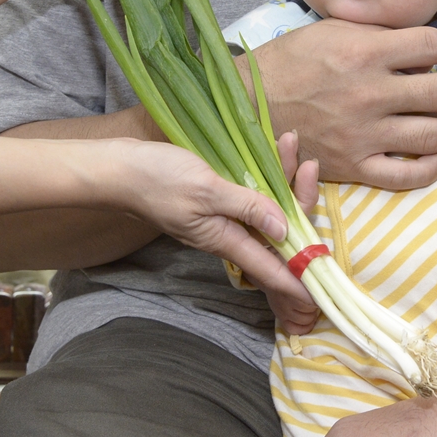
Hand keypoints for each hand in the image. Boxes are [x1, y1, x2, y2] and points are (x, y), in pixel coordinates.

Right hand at [112, 131, 316, 318]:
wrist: (118, 168)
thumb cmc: (157, 180)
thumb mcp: (206, 190)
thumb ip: (246, 207)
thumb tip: (284, 228)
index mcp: (224, 238)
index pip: (268, 265)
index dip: (295, 278)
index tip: (318, 292)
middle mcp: (226, 230)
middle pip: (274, 227)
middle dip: (298, 200)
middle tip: (311, 167)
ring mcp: (220, 213)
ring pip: (263, 202)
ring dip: (281, 175)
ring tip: (290, 143)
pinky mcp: (213, 194)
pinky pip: (248, 188)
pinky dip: (262, 170)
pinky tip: (270, 150)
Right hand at [251, 20, 436, 189]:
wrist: (248, 104)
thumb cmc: (291, 61)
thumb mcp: (334, 30)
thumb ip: (380, 36)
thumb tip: (424, 48)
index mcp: (365, 52)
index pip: (431, 46)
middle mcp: (370, 93)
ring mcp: (362, 133)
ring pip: (431, 136)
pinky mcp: (351, 165)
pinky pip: (403, 175)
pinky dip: (429, 169)